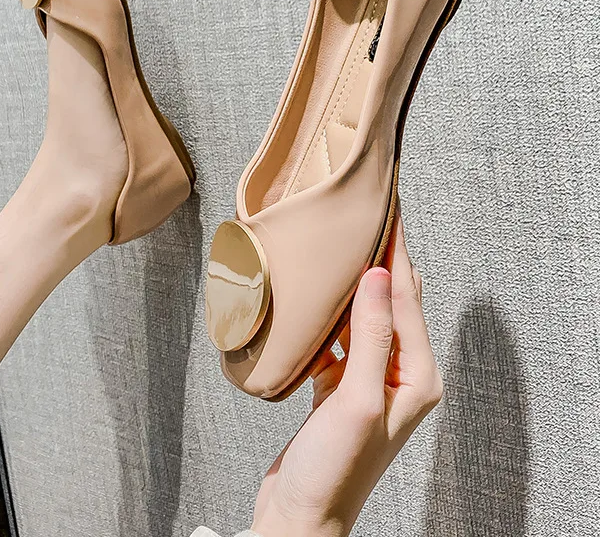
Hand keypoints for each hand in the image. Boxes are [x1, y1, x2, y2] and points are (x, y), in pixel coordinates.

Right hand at [251, 215, 442, 536]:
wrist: (302, 513)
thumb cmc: (333, 468)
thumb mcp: (357, 399)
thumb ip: (372, 336)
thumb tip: (380, 276)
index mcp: (417, 377)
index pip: (407, 299)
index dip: (398, 253)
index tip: (390, 212)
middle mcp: (401, 376)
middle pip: (394, 303)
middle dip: (383, 260)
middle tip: (370, 218)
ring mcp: (372, 380)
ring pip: (368, 317)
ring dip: (357, 284)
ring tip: (344, 247)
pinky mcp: (344, 387)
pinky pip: (344, 338)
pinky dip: (334, 314)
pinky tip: (319, 299)